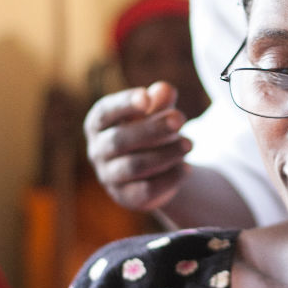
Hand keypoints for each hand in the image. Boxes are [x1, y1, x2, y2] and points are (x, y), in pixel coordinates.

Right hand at [84, 81, 193, 212]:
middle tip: (180, 119)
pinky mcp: (126, 198)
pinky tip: (187, 168)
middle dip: (152, 129)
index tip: (146, 97)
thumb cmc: (152, 130)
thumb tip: (164, 89)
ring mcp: (109, 176)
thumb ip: (161, 100)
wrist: (156, 169)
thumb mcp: (158, 112)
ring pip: (134, 166)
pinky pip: (147, 190)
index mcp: (98, 124)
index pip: (105, 113)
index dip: (124, 104)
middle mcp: (98, 150)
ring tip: (190, 144)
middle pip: (120, 140)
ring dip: (165, 153)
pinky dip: (169, 178)